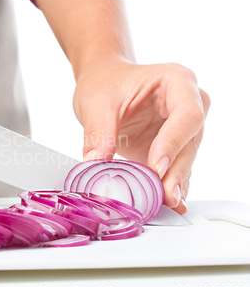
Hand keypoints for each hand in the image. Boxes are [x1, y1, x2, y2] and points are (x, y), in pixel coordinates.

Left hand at [73, 60, 209, 213]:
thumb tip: (95, 164)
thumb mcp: (96, 102)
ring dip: (176, 182)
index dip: (174, 142)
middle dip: (177, 170)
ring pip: (186, 158)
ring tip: (167, 204)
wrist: (102, 82)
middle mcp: (188, 104)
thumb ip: (98, 132)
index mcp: (176, 81)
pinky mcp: (172, 147)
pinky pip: (175, 168)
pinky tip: (169, 203)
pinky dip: (170, 185)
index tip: (157, 166)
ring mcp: (182, 127)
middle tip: (165, 195)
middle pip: (191, 140)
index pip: (186, 115)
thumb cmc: (104, 82)